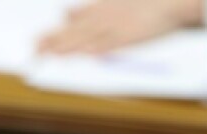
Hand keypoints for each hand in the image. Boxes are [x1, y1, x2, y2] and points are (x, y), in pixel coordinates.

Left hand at [37, 0, 202, 54]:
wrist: (171, 2)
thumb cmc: (145, 3)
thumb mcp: (113, 1)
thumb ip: (90, 8)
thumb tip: (66, 12)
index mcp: (101, 8)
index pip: (72, 22)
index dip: (55, 32)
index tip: (37, 41)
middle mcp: (104, 17)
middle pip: (75, 31)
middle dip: (54, 41)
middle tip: (35, 50)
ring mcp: (115, 27)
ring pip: (87, 39)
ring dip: (68, 47)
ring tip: (50, 55)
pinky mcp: (128, 37)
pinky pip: (108, 45)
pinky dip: (93, 50)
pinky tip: (81, 55)